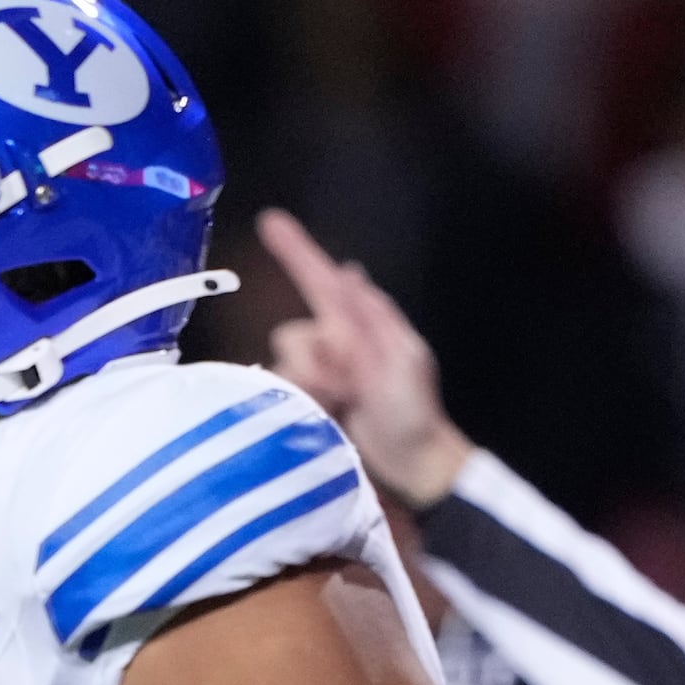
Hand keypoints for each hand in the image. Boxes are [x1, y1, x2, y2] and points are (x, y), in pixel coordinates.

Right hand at [253, 210, 468, 507]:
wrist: (412, 462)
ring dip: (311, 387)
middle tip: (350, 385)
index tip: (269, 222)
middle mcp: (335, 343)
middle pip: (293, 334)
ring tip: (344, 405)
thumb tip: (349, 273)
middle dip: (315, 361)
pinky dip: (302, 401)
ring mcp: (320, 374)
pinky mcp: (308, 401)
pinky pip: (281, 390)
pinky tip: (329, 414)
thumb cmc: (414, 411)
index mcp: (360, 325)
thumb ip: (371, 318)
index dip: (295, 250)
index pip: (321, 281)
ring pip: (285, 365)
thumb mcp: (402, 358)